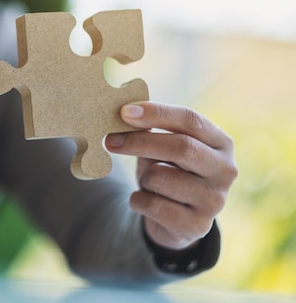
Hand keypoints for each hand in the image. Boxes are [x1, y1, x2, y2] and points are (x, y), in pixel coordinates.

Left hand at [105, 101, 236, 249]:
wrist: (176, 220)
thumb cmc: (168, 170)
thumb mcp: (163, 148)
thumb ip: (150, 131)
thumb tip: (122, 115)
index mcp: (221, 142)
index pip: (190, 120)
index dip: (156, 113)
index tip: (124, 112)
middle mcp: (225, 170)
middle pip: (181, 147)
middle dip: (140, 141)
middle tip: (110, 140)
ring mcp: (215, 200)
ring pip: (160, 176)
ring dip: (143, 177)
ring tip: (149, 182)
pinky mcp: (197, 226)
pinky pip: (152, 205)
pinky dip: (138, 200)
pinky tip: (145, 201)